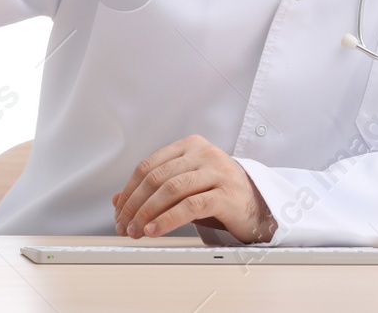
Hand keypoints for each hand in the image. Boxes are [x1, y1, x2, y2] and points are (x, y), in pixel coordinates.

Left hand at [111, 135, 276, 243]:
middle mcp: (204, 154)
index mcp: (191, 146)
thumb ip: (154, 190)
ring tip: (137, 231)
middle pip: (157, 177)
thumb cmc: (219, 195)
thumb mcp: (184, 189)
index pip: (149, 166)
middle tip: (125, 226)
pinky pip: (191, 206)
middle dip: (135, 204)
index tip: (119, 212)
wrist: (258, 206)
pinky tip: (156, 230)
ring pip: (172, 189)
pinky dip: (168, 219)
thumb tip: (119, 200)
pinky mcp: (227, 194)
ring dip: (148, 213)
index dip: (129, 191)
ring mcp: (218, 172)